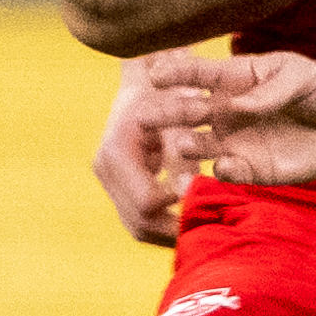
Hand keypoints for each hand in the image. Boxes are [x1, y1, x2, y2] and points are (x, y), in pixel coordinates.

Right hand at [89, 56, 191, 245]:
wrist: (145, 80)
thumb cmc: (167, 92)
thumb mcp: (178, 116)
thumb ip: (183, 157)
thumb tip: (188, 192)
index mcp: (117, 152)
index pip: (146, 201)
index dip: (177, 210)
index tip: (206, 209)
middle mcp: (105, 169)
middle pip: (139, 222)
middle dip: (175, 231)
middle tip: (210, 232)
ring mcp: (108, 180)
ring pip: (137, 227)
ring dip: (169, 234)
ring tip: (202, 234)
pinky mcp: (116, 186)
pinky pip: (137, 219)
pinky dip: (163, 226)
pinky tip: (189, 225)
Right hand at [146, 49, 315, 188]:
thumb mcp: (302, 74)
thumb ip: (270, 88)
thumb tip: (237, 105)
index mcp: (235, 79)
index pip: (198, 74)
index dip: (177, 72)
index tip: (155, 73)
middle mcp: (226, 110)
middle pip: (188, 110)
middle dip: (167, 112)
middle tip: (146, 117)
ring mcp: (235, 141)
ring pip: (199, 144)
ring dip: (187, 145)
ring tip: (184, 145)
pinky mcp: (250, 168)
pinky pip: (227, 171)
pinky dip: (221, 171)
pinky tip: (223, 166)